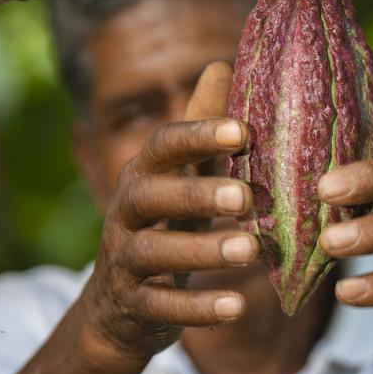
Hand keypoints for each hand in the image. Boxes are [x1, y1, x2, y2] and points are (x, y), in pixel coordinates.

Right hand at [78, 64, 257, 361]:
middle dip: (195, 193)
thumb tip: (222, 64)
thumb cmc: (166, 223)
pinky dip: (197, 308)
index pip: (163, 146)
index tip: (243, 132)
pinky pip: (161, 306)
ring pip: (154, 251)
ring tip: (251, 250)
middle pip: (150, 196)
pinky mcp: (133, 303)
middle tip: (246, 197)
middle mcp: (127, 211)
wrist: (121, 302)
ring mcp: (125, 259)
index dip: (199, 136)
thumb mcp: (181, 177)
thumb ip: (201, 131)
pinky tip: (236, 309)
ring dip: (203, 250)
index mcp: (145, 174)